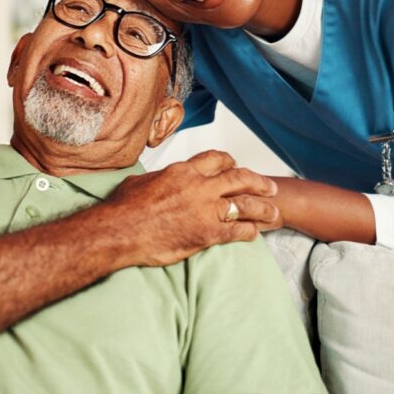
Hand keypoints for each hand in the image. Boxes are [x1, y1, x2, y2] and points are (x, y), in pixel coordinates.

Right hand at [104, 150, 280, 266]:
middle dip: (258, 182)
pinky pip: (237, 231)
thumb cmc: (124, 208)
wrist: (119, 231)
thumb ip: (159, 179)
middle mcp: (199, 186)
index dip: (230, 163)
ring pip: (245, 204)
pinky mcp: (207, 233)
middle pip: (239, 178)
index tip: (235, 166)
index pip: (216, 159)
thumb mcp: (142, 181)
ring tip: (274, 212)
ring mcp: (205, 210)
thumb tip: (156, 180)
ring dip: (263, 208)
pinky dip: (249, 232)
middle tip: (270, 187)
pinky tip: (254, 234)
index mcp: (183, 171)